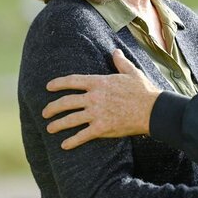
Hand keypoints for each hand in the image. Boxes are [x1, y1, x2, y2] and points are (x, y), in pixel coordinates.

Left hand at [42, 49, 160, 148]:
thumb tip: (115, 52)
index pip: (72, 81)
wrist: (152, 110)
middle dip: (52, 108)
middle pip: (66, 102)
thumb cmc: (143, 91)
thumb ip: (120, 62)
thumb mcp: (132, 72)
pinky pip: (82, 136)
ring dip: (57, 125)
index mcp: (99, 82)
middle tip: (45, 112)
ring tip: (50, 128)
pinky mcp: (101, 128)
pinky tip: (64, 145)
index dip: (58, 84)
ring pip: (70, 119)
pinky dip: (72, 141)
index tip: (48, 87)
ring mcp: (96, 113)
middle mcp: (94, 97)